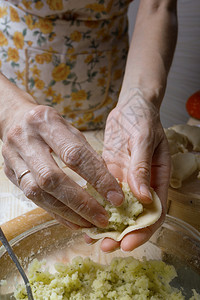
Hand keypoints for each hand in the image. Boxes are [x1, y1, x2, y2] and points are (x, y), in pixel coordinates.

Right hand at [2, 101, 123, 228]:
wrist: (15, 119)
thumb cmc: (49, 125)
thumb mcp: (70, 129)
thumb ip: (87, 153)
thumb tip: (108, 183)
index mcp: (46, 122)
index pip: (74, 154)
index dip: (97, 178)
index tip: (115, 196)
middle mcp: (25, 140)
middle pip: (52, 178)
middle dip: (81, 202)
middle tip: (102, 217)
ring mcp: (13, 158)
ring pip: (38, 193)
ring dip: (67, 213)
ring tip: (89, 223)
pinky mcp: (10, 174)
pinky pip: (32, 200)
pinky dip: (55, 213)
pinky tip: (73, 221)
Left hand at [86, 89, 169, 250]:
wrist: (131, 106)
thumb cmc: (144, 119)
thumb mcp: (145, 140)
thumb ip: (143, 166)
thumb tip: (142, 196)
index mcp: (157, 179)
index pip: (154, 212)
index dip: (142, 230)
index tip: (127, 242)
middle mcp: (141, 184)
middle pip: (134, 216)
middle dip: (121, 233)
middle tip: (105, 245)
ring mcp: (124, 180)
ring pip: (117, 208)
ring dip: (106, 223)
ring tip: (91, 236)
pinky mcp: (110, 173)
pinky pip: (103, 194)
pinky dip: (96, 204)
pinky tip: (84, 213)